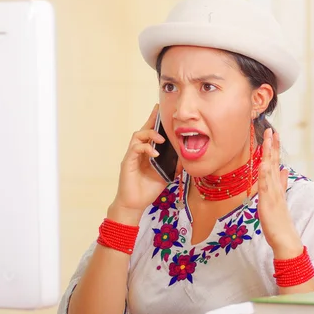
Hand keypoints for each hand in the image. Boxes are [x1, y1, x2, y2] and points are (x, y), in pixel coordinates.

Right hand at [109, 104, 178, 225]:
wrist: (135, 204)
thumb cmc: (148, 189)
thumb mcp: (166, 175)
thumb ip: (174, 165)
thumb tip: (186, 157)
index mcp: (148, 152)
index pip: (152, 133)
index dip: (156, 121)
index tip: (162, 109)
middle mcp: (139, 151)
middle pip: (144, 129)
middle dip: (152, 119)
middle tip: (159, 110)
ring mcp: (132, 155)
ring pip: (138, 135)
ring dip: (150, 134)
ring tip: (161, 139)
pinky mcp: (127, 162)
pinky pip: (135, 149)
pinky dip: (146, 148)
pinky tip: (155, 153)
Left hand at [257, 128, 303, 259]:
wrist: (285, 239)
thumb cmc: (279, 222)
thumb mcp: (278, 199)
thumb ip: (281, 184)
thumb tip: (283, 170)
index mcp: (276, 186)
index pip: (274, 163)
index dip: (274, 148)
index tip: (273, 134)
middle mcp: (275, 187)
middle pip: (273, 162)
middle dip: (272, 145)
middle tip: (270, 130)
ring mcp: (273, 194)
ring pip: (270, 170)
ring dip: (269, 154)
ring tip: (269, 139)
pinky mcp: (269, 202)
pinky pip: (266, 186)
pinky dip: (265, 174)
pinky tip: (264, 163)